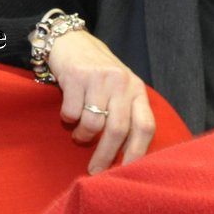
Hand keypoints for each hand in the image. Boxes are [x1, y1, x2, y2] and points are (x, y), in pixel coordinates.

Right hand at [46, 31, 155, 172]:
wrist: (71, 41)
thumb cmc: (98, 74)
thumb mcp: (120, 90)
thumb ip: (127, 115)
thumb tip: (128, 158)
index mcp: (137, 90)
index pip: (145, 127)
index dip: (138, 153)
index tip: (126, 173)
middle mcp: (121, 83)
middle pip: (118, 130)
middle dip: (105, 156)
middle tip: (95, 170)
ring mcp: (99, 78)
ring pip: (93, 123)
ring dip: (83, 136)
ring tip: (79, 135)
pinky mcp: (76, 75)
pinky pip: (72, 112)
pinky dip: (68, 119)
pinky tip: (69, 115)